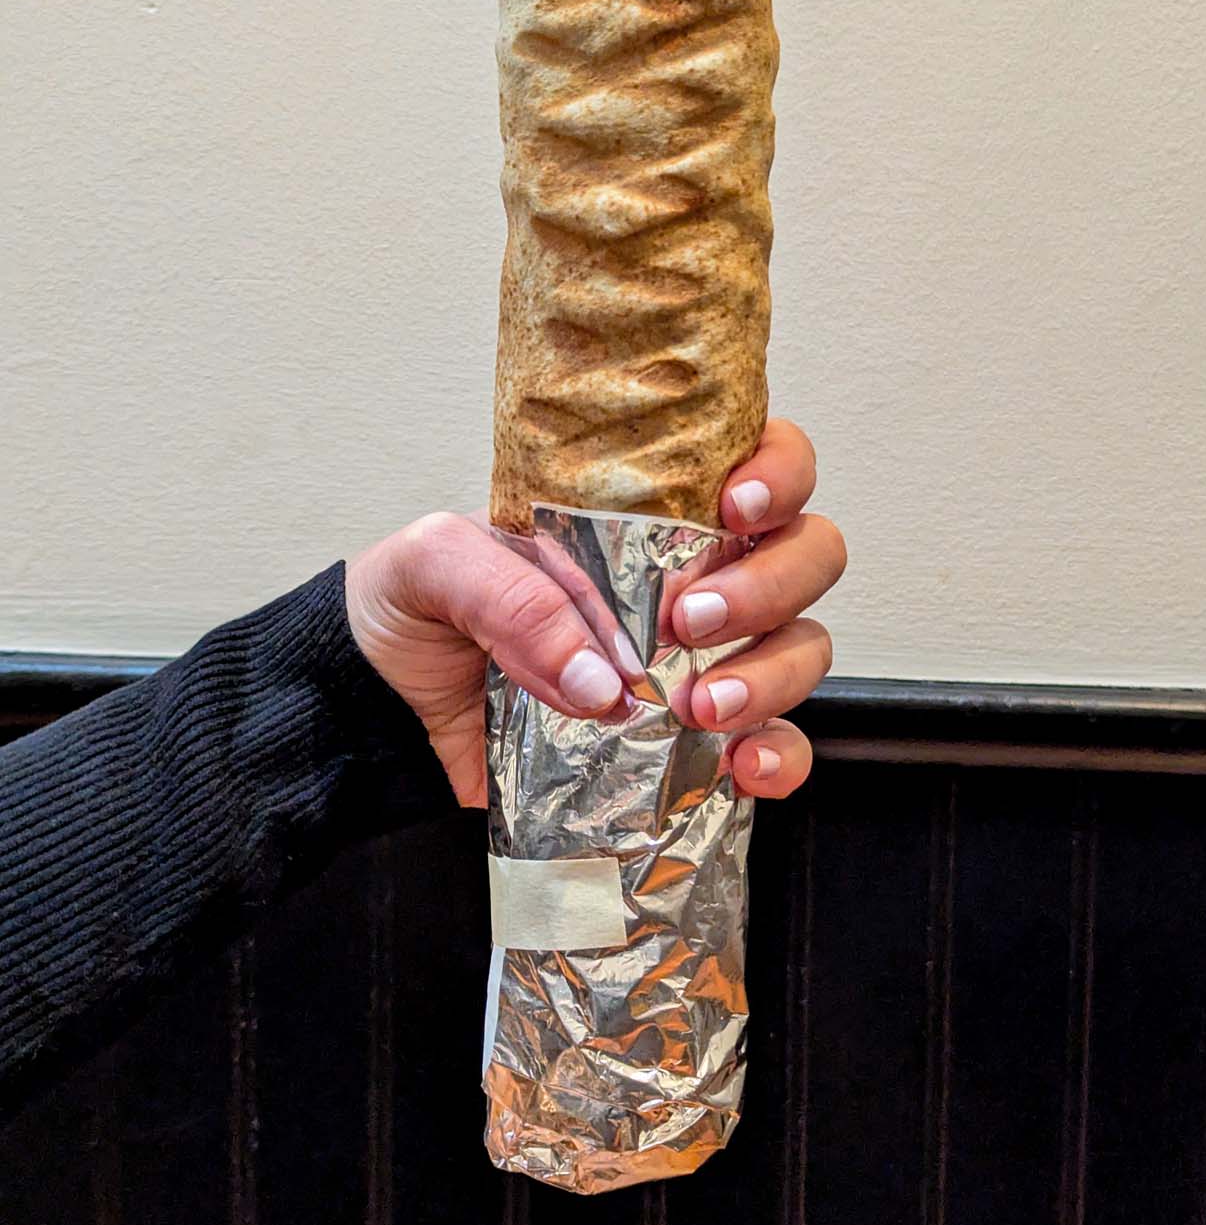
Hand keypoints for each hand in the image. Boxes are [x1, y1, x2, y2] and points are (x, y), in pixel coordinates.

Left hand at [345, 419, 845, 808]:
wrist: (380, 717)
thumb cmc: (414, 613)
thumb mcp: (434, 566)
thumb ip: (508, 596)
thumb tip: (600, 677)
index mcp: (643, 509)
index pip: (754, 458)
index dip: (777, 471)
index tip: (735, 508)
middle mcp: (691, 575)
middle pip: (807, 553)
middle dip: (771, 583)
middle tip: (690, 618)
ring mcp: (699, 661)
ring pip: (805, 646)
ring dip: (774, 673)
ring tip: (700, 705)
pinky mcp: (690, 744)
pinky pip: (777, 747)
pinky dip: (780, 758)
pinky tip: (745, 766)